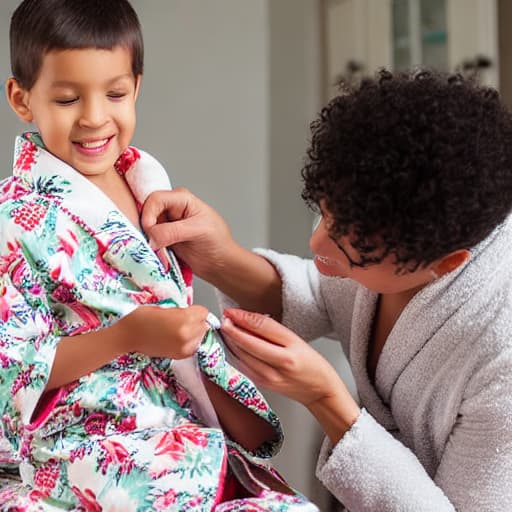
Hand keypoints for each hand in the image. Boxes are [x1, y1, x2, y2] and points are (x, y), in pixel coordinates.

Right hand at [117, 305, 209, 358]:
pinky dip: (189, 343)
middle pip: (204, 325)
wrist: (128, 334)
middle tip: (182, 319)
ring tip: (179, 329)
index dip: (196, 310)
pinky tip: (178, 338)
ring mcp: (183, 347)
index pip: (204, 312)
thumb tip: (195, 313)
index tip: (188, 310)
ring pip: (200, 337)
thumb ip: (183, 310)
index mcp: (184, 319)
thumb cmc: (143, 316)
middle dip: (196, 321)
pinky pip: (193, 347)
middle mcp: (186, 335)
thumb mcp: (166, 305)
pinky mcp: (179, 356)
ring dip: (194, 333)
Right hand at [141, 188, 234, 280]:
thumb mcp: (198, 231)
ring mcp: (166, 223)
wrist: (220, 264)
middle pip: (146, 211)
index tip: (151, 232)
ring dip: (148, 239)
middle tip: (153, 244)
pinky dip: (150, 247)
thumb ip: (173, 231)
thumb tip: (150, 237)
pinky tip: (159, 254)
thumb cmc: (217, 243)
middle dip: (147, 228)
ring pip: (145, 227)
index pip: (155, 199)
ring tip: (159, 251)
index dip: (149, 214)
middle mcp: (171, 208)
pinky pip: (148, 239)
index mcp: (181, 198)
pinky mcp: (163, 238)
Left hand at [220, 308, 345, 406]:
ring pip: (243, 355)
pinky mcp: (263, 384)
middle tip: (224, 318)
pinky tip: (232, 345)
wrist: (319, 390)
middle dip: (232, 329)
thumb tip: (247, 319)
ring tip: (226, 328)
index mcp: (292, 347)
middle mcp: (281, 363)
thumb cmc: (311, 363)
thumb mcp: (297, 340)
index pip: (262, 327)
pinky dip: (236, 353)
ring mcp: (270, 376)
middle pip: (249, 343)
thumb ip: (272, 331)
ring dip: (231, 341)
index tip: (231, 310)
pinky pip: (244, 366)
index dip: (243, 317)